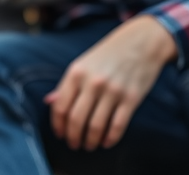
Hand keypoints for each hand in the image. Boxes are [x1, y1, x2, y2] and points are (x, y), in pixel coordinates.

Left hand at [45, 16, 177, 150]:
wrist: (140, 43)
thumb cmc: (106, 55)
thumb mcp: (82, 64)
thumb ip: (66, 85)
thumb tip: (48, 102)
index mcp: (75, 73)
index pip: (60, 106)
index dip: (58, 124)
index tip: (59, 134)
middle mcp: (92, 83)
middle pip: (76, 119)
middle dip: (73, 136)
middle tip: (73, 145)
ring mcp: (113, 91)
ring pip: (96, 125)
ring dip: (90, 140)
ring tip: (88, 146)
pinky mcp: (132, 98)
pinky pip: (118, 125)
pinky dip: (110, 138)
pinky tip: (106, 143)